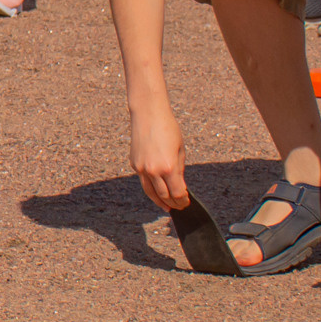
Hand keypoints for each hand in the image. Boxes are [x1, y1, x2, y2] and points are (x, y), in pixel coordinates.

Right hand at [128, 97, 187, 211]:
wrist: (148, 114)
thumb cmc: (168, 128)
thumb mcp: (180, 150)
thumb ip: (180, 170)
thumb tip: (179, 185)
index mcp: (169, 167)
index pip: (177, 193)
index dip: (182, 201)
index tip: (186, 202)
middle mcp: (153, 171)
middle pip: (164, 196)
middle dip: (173, 203)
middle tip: (179, 207)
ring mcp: (141, 169)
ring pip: (150, 193)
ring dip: (159, 201)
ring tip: (166, 206)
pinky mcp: (134, 164)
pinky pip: (143, 181)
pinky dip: (151, 188)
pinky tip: (157, 190)